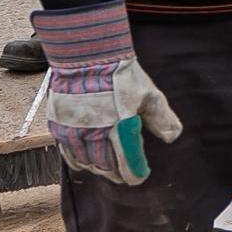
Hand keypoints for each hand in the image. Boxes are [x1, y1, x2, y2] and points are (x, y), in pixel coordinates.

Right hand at [30, 0, 182, 185]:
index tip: (140, 176)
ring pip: (86, 162)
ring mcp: (74, 130)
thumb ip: (162, 118)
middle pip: (106, 166)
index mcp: (120, 127)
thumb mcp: (149, 94)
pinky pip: (67, 153)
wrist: (87, 55)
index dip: (135, 173)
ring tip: (106, 169)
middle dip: (117, 174)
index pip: (128, 162)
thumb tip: (172, 138)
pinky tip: (84, 162)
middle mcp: (95, 133)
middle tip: (124, 176)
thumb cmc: (121, 74)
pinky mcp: (59, 125)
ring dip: (98, 168)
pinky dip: (78, 161)